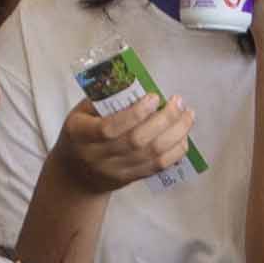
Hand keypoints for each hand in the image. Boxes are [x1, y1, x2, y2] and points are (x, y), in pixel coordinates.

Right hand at [53, 90, 198, 196]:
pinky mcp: (130, 179)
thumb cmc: (80, 135)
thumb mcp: (80, 114)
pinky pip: (158, 167)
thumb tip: (138, 83)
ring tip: (187, 115)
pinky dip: (175, 151)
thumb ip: (104, 100)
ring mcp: (115, 170)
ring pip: (152, 155)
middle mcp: (97, 156)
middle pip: (137, 141)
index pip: (109, 128)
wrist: (76, 175)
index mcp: (80, 135)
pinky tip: (183, 135)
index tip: (154, 97)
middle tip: (178, 102)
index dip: (135, 113)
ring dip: (175, 134)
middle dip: (164, 119)